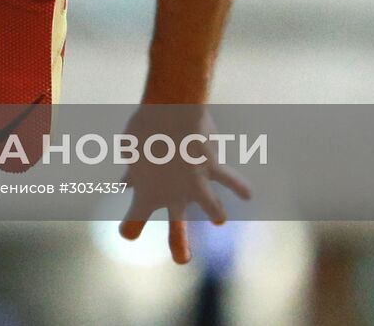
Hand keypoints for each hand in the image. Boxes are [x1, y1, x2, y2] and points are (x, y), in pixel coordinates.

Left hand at [116, 107, 251, 264]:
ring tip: (218, 220)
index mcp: (147, 193)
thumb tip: (126, 182)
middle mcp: (173, 195)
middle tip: (181, 260)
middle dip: (180, 246)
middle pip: (177, 231)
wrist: (170, 112)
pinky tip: (247, 194)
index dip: (129, 229)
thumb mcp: (129, 150)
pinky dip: (240, 187)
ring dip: (216, 214)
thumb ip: (132, 172)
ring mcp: (197, 184)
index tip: (127, 232)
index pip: (134, 222)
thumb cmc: (144, 128)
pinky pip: (232, 179)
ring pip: (213, 209)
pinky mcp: (214, 168)